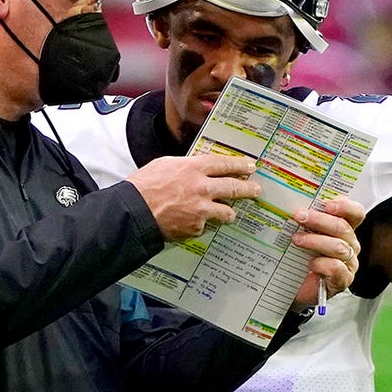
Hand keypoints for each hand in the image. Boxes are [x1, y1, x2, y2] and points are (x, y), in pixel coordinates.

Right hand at [126, 155, 260, 241]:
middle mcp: (202, 187)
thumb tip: (197, 170)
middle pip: (234, 188)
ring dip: (228, 212)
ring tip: (228, 213)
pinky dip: (202, 224)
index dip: (240, 165)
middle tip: (257, 189)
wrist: (133, 212)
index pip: (225, 164)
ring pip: (227, 212)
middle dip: (249, 189)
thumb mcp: (164, 165)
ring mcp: (201, 209)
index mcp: (194, 168)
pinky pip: (206, 225)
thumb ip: (185, 167)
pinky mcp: (196, 227)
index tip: (251, 166)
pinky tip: (192, 222)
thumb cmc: (143, 186)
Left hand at [289, 196, 364, 308]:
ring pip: (339, 247)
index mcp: (344, 229)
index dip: (345, 206)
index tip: (327, 204)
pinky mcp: (342, 281)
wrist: (291, 287)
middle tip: (299, 216)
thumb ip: (303, 218)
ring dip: (315, 241)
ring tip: (296, 239)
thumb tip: (290, 200)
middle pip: (343, 228)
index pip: (355, 213)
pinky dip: (322, 264)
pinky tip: (310, 264)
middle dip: (320, 220)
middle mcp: (350, 245)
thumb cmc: (297, 256)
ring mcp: (349, 264)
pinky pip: (337, 268)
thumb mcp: (300, 233)